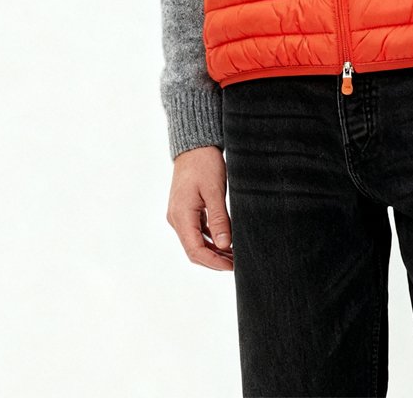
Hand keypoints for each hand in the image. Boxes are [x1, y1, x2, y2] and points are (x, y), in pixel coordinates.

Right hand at [167, 145, 233, 269]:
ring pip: (195, 242)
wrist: (194, 146)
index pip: (195, 250)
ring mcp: (179, 215)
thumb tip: (225, 245)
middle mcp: (176, 218)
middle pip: (194, 250)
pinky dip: (210, 240)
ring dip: (213, 251)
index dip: (214, 262)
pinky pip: (196, 232)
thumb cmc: (204, 164)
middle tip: (236, 264)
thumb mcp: (215, 191)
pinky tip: (225, 241)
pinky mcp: (185, 210)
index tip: (232, 267)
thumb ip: (219, 219)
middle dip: (214, 260)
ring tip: (234, 255)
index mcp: (181, 215)